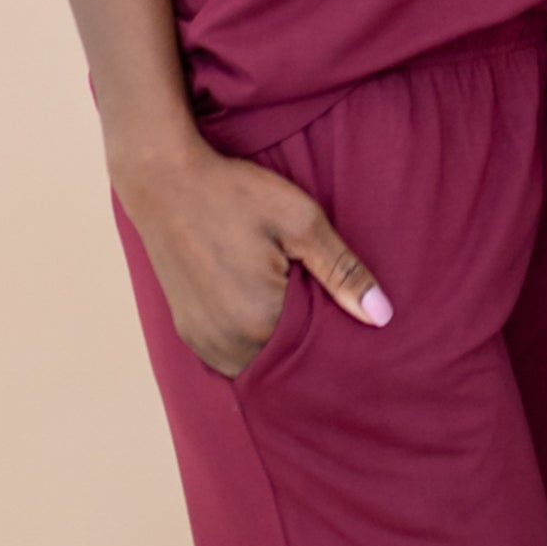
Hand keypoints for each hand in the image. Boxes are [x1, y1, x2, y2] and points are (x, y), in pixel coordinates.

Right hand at [113, 139, 390, 378]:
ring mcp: (202, 341)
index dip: (337, 337)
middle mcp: (226, 344)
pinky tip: (266, 313)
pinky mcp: (188, 331)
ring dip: (277, 346)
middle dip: (308, 346)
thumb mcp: (301, 222)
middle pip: (283, 363)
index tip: (352, 318)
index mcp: (258, 321)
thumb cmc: (236, 195)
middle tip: (326, 306)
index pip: (315, 354)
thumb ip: (343, 271)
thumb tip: (382, 317)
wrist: (164, 182)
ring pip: (256, 363)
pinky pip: (230, 355)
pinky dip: (252, 342)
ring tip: (297, 307)